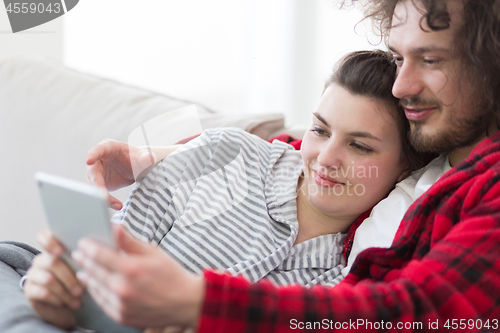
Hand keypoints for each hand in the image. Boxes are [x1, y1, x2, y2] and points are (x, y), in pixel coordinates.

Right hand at [24, 231, 83, 328]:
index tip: (59, 250)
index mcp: (54, 250)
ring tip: (77, 298)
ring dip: (66, 291)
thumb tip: (94, 252)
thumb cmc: (79, 283)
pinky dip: (59, 299)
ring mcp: (33, 274)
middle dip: (69, 277)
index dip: (49, 241)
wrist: (68, 306)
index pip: (45, 237)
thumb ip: (85, 258)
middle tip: (81, 290)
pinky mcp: (29, 290)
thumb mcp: (84, 269)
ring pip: (48, 279)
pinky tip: (68, 304)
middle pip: (52, 261)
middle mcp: (41, 260)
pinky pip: (43, 293)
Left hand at [72, 225, 204, 328]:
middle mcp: (123, 288)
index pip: (99, 255)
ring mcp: (121, 305)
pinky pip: (102, 302)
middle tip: (79, 254)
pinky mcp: (122, 316)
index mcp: (131, 268)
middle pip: (93, 271)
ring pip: (95, 288)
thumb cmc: (172, 275)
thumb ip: (129, 241)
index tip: (83, 243)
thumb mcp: (153, 252)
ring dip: (88, 277)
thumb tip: (114, 226)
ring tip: (85, 269)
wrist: (186, 303)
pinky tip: (96, 285)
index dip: (88, 247)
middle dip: (84, 260)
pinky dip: (97, 292)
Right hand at [86, 139, 156, 209]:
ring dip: (102, 195)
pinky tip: (117, 205)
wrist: (138, 168)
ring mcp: (97, 172)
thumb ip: (146, 157)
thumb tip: (149, 157)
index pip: (98, 149)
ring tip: (116, 204)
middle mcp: (98, 159)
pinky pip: (98, 193)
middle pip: (92, 171)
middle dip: (96, 183)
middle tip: (103, 194)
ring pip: (93, 185)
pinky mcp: (98, 183)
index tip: (88, 160)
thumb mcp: (144, 157)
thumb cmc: (139, 158)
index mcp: (108, 147)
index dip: (93, 154)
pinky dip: (106, 201)